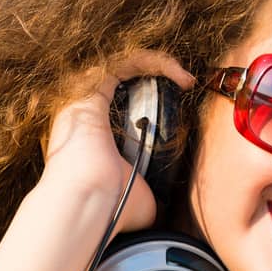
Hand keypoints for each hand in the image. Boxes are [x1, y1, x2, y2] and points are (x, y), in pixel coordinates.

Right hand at [40, 51, 194, 233]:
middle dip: (159, 73)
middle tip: (186, 84)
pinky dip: (154, 62)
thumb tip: (171, 208)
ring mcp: (85, 99)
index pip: (125, 101)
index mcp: (96, 134)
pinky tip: (178, 73)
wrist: (90, 205)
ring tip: (185, 77)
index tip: (183, 104)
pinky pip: (124, 62)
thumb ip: (153, 192)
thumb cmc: (113, 208)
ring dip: (159, 63)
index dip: (155, 95)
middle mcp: (86, 113)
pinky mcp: (89, 91)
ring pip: (125, 64)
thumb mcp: (143, 199)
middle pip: (125, 78)